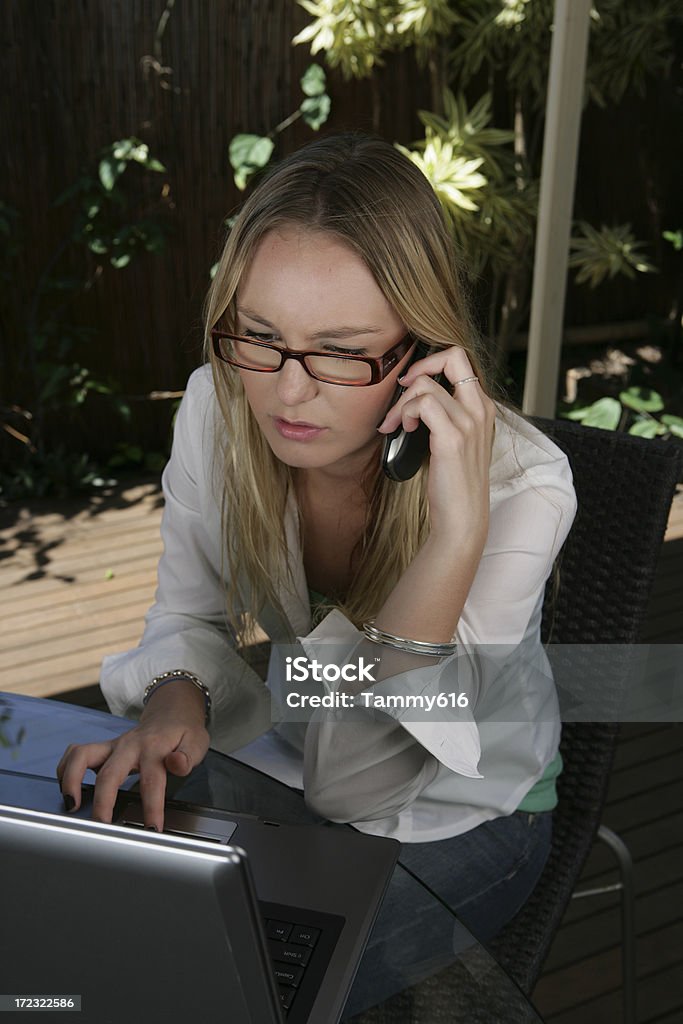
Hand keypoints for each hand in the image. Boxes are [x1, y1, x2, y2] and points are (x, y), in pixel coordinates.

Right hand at [56, 681, 209, 830]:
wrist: (171, 713)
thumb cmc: (183, 732)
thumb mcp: (197, 741)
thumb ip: (188, 756)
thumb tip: (176, 763)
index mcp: (154, 748)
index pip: (151, 781)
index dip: (151, 807)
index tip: (151, 829)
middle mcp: (129, 746)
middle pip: (108, 774)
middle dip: (102, 803)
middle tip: (103, 826)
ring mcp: (112, 746)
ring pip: (81, 757)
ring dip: (71, 781)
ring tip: (72, 806)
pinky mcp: (103, 749)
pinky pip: (75, 753)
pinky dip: (65, 770)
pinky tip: (67, 789)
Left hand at [378, 345, 495, 540]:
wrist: (463, 517)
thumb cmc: (454, 482)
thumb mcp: (454, 440)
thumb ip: (444, 415)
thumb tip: (413, 397)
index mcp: (482, 408)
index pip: (460, 361)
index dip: (431, 364)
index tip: (411, 384)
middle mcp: (480, 410)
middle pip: (454, 356)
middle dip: (420, 366)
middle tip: (402, 387)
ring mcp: (469, 423)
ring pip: (427, 383)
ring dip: (402, 402)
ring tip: (398, 424)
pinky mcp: (452, 438)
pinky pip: (424, 403)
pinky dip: (406, 412)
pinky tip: (404, 429)